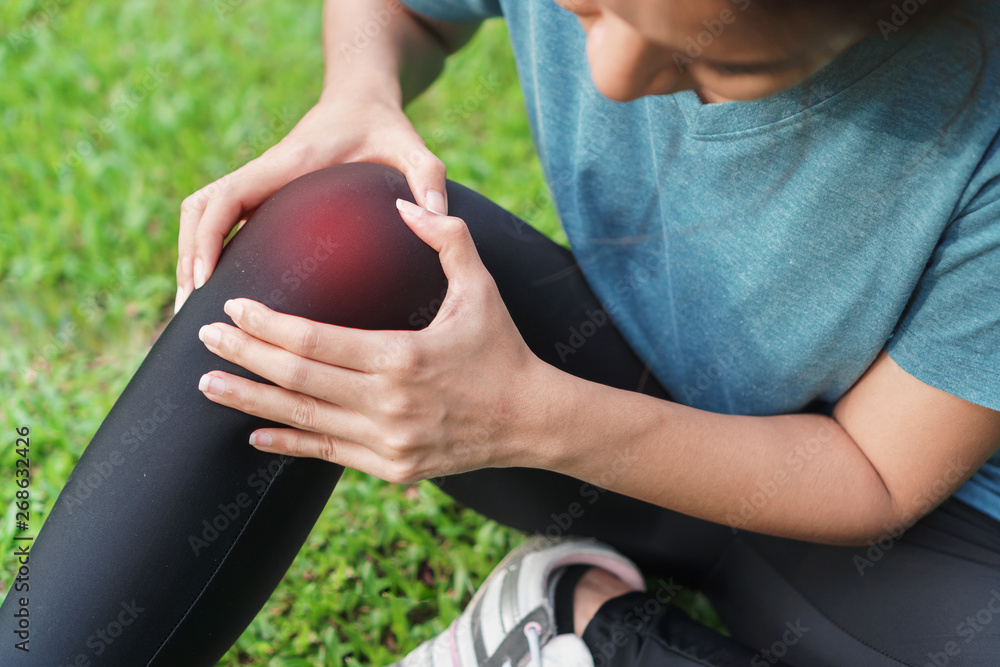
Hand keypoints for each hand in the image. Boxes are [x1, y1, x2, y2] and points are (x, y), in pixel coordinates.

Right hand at [175, 94, 448, 312]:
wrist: (362, 98)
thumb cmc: (385, 126)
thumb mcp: (413, 147)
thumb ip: (428, 177)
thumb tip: (436, 216)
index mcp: (287, 163)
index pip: (226, 197)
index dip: (206, 238)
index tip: (203, 280)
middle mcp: (265, 172)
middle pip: (199, 209)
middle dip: (188, 255)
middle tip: (190, 310)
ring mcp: (261, 184)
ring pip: (203, 216)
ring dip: (192, 255)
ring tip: (194, 310)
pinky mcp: (265, 195)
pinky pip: (223, 222)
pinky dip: (209, 251)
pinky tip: (221, 293)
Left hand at [195, 200, 548, 483]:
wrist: (532, 420)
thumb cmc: (502, 349)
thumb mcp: (481, 288)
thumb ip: (448, 239)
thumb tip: (405, 204)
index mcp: (402, 357)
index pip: (314, 340)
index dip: (268, 324)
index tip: (233, 307)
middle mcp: (388, 404)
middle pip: (297, 377)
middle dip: (244, 354)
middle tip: (202, 335)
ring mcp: (387, 442)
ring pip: (302, 419)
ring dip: (250, 400)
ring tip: (208, 382)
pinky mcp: (391, 467)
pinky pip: (326, 453)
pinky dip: (287, 440)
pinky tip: (254, 432)